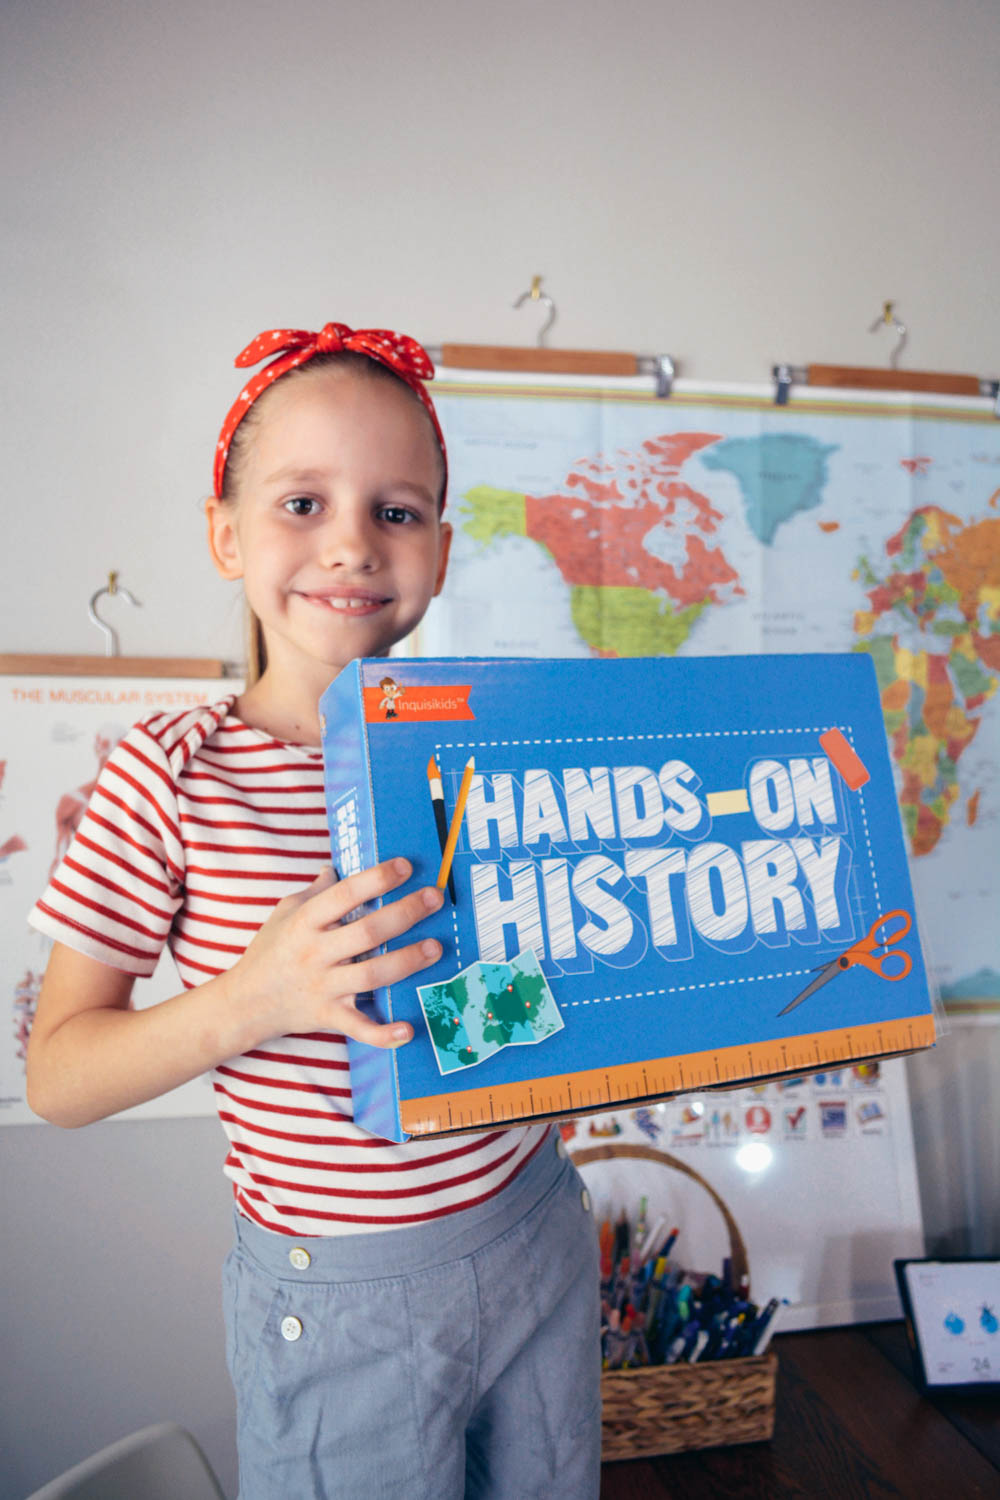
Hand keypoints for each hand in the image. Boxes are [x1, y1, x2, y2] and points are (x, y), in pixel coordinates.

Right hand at [223, 859, 443, 1048]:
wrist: (243, 1003)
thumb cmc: (268, 952)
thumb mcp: (283, 913)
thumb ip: (313, 892)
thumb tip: (334, 867)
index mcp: (305, 922)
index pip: (344, 894)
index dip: (377, 879)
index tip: (405, 866)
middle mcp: (315, 953)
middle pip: (366, 932)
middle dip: (404, 914)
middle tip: (435, 898)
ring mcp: (323, 986)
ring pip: (371, 975)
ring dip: (407, 961)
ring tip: (436, 947)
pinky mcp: (328, 1016)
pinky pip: (358, 1027)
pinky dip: (383, 1033)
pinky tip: (408, 1029)